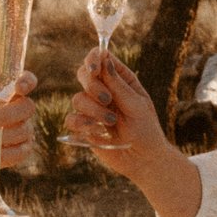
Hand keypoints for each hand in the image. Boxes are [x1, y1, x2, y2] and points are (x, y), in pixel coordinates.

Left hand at [0, 67, 37, 172]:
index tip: (18, 87)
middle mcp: (20, 110)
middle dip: (5, 116)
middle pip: (27, 108)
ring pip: (21, 131)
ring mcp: (23, 130)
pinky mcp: (21, 151)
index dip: (28, 82)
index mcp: (9, 93)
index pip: (27, 81)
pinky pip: (19, 152)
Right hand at [70, 48, 169, 167]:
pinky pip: (71, 119)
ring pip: (77, 98)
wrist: (143, 159)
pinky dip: (83, 124)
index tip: (95, 69)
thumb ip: (118, 84)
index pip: (100, 58)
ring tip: (112, 122)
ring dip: (94, 110)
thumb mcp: (137, 105)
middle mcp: (103, 90)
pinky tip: (98, 131)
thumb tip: (104, 59)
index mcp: (119, 79)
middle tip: (107, 100)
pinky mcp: (84, 127)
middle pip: (83, 74)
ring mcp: (92, 108)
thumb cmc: (146, 129)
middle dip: (92, 86)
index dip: (93, 59)